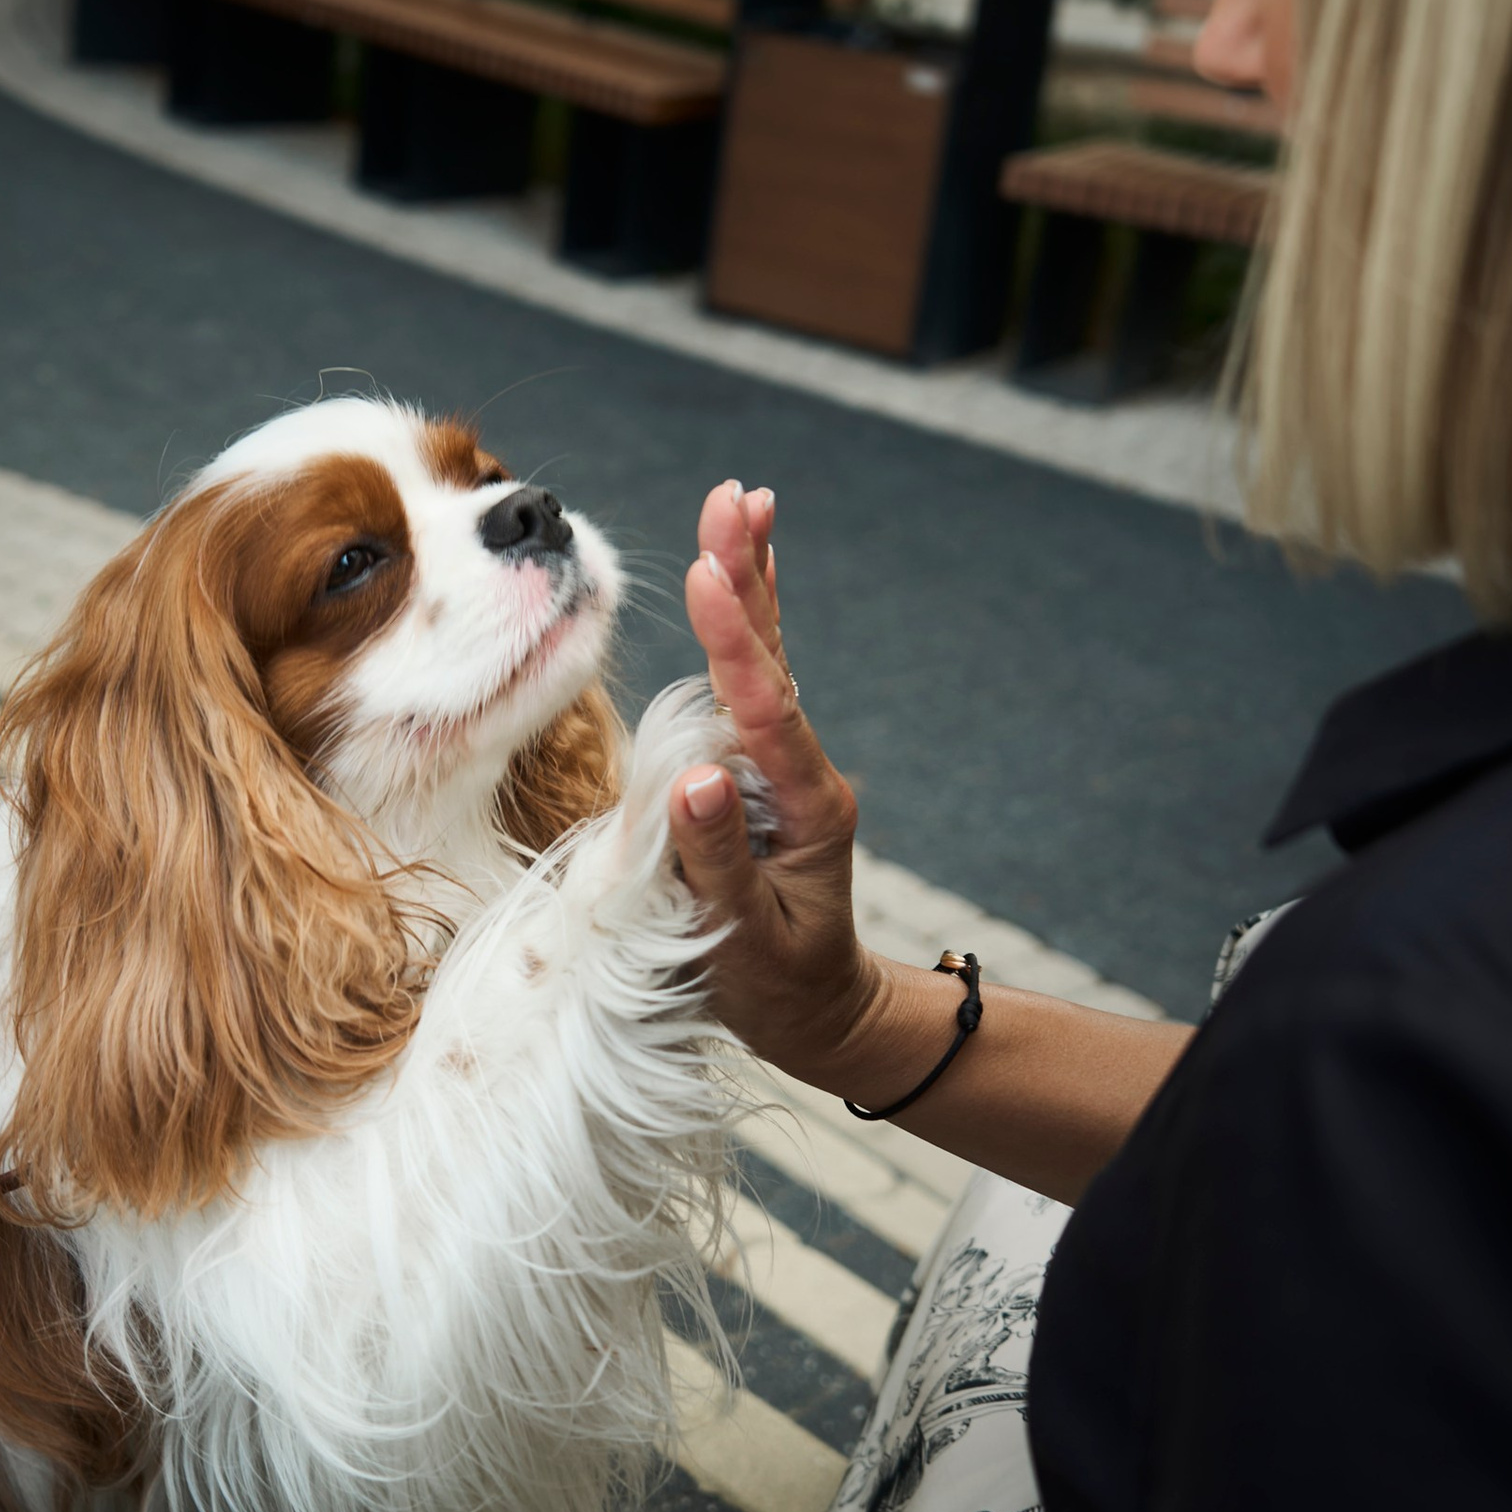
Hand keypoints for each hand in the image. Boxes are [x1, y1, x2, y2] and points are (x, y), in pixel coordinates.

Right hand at [666, 481, 880, 1084]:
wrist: (821, 1014)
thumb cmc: (776, 988)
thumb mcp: (743, 939)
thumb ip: (717, 858)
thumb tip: (690, 777)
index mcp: (807, 808)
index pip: (765, 711)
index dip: (736, 641)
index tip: (707, 573)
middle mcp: (803, 772)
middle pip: (772, 660)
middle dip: (749, 575)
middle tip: (734, 497)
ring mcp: (786, 766)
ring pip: (766, 658)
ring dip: (751, 578)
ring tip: (742, 502)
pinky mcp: (764, 768)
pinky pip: (755, 682)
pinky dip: (747, 621)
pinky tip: (742, 572)